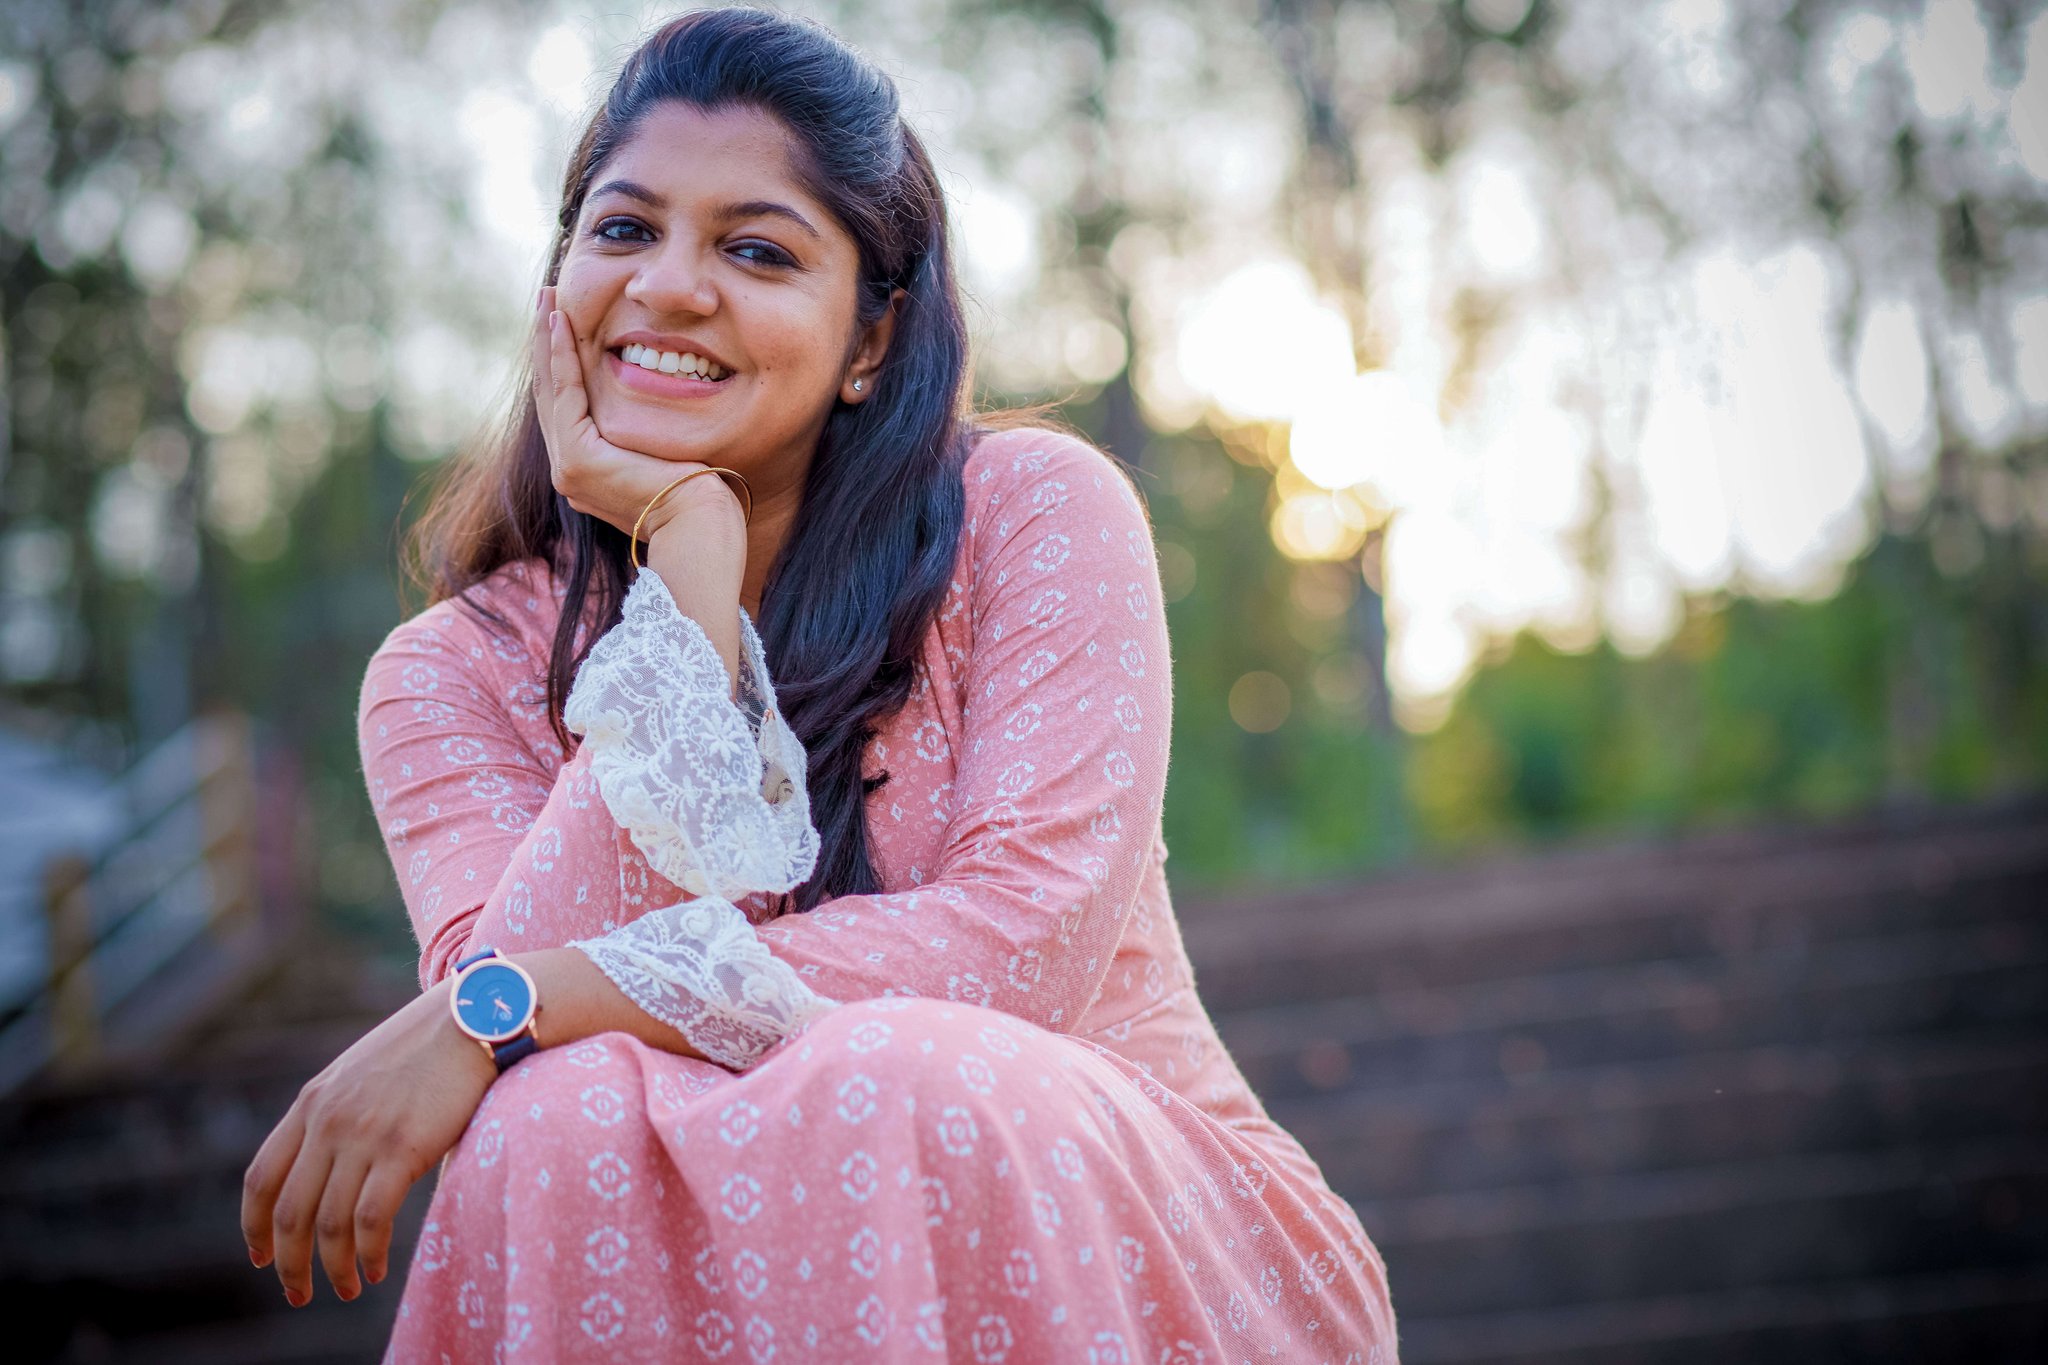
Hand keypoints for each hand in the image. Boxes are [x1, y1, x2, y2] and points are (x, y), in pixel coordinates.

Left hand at [241, 980, 495, 1305]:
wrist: (474, 1018)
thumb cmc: (429, 1046)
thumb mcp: (363, 1072)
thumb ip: (340, 1112)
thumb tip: (337, 1164)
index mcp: (312, 1102)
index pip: (261, 1178)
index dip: (254, 1226)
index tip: (261, 1255)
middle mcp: (327, 1121)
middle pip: (289, 1212)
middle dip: (289, 1263)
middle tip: (299, 1293)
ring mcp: (362, 1135)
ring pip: (328, 1224)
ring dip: (332, 1268)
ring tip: (348, 1288)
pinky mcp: (402, 1148)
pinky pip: (370, 1219)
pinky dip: (369, 1253)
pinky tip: (377, 1268)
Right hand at [531, 285, 747, 549]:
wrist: (703, 524)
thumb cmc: (701, 494)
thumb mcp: (669, 449)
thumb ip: (651, 428)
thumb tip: (668, 392)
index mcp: (589, 470)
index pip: (570, 404)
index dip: (564, 359)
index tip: (565, 318)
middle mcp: (570, 472)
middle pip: (552, 394)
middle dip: (548, 343)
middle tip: (549, 298)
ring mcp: (569, 469)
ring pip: (552, 390)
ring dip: (549, 340)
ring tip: (550, 298)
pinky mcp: (577, 462)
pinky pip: (567, 395)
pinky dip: (562, 357)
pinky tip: (562, 323)